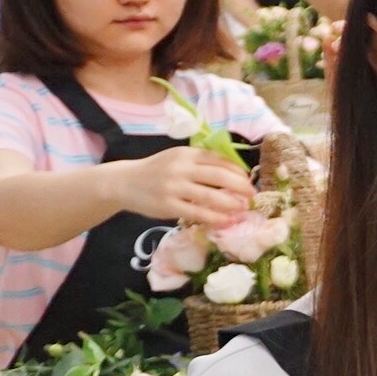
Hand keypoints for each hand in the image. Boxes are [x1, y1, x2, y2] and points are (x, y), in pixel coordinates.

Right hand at [110, 146, 253, 227]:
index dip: (238, 171)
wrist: (124, 182)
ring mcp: (174, 187)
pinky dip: (215, 218)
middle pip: (220, 176)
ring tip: (243, 209)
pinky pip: (197, 213)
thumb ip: (201, 163)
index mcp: (187, 154)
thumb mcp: (178, 159)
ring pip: (211, 196)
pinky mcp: (168, 205)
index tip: (249, 180)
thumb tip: (235, 174)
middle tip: (252, 195)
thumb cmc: (157, 171)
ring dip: (231, 203)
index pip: (220, 160)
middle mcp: (181, 168)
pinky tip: (226, 221)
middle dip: (241, 186)